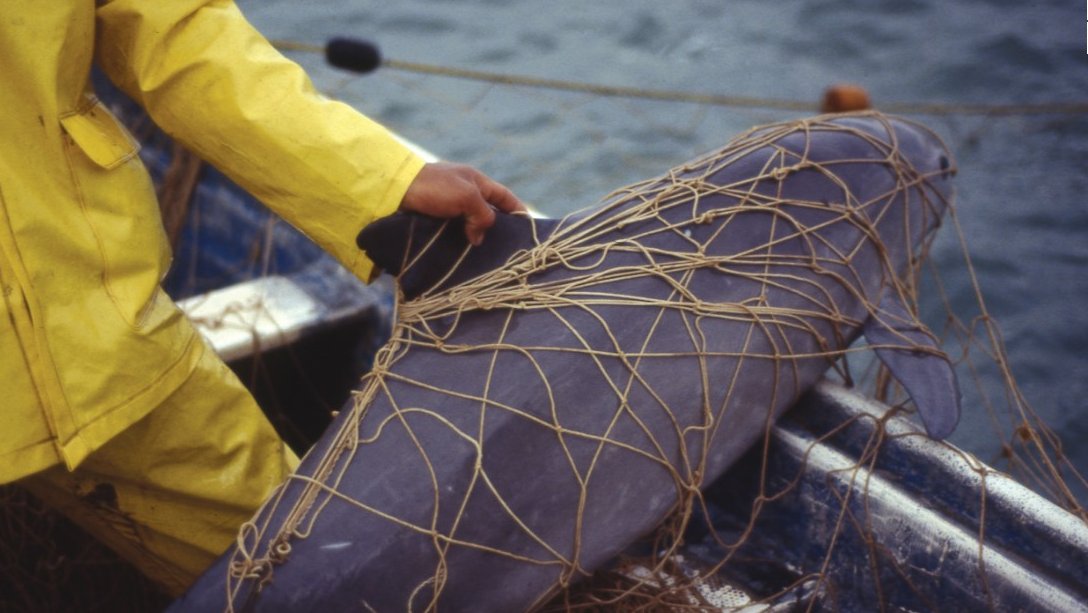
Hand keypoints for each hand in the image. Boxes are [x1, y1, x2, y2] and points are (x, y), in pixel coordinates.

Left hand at [399, 162, 526, 245]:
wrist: (395, 189)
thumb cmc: (434, 187)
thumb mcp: (467, 197)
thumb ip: (483, 215)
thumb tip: (480, 237)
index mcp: (476, 181)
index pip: (505, 197)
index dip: (518, 211)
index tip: (527, 228)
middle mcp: (464, 192)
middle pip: (488, 213)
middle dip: (496, 230)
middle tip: (504, 250)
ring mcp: (448, 205)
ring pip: (470, 225)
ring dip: (475, 239)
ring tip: (482, 258)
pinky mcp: (433, 218)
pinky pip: (453, 232)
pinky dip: (459, 242)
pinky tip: (461, 255)